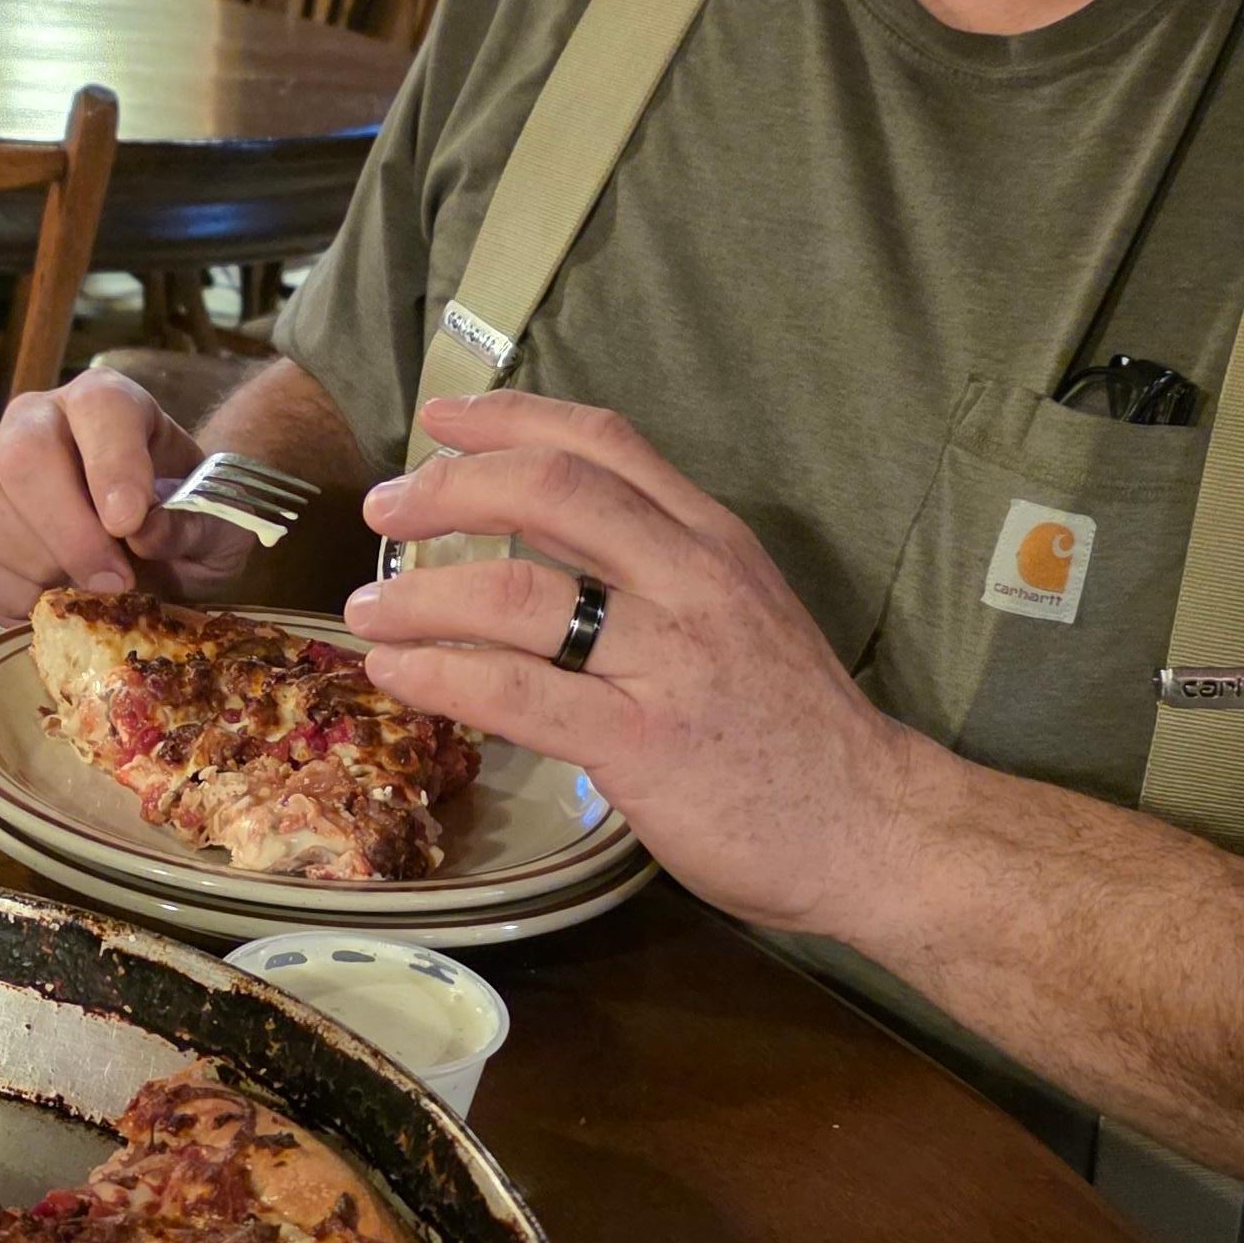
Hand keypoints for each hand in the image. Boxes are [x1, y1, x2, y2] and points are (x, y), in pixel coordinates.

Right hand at [0, 372, 205, 620]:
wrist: (148, 550)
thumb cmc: (180, 525)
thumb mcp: (214, 528)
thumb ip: (194, 526)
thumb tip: (147, 533)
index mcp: (106, 403)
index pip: (98, 408)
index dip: (112, 464)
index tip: (129, 522)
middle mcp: (35, 420)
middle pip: (22, 454)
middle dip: (68, 531)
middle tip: (114, 582)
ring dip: (34, 565)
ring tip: (82, 593)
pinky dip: (5, 596)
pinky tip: (48, 603)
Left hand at [342, 394, 929, 944]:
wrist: (873, 826)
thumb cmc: (798, 732)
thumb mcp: (738, 615)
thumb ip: (655, 574)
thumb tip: (543, 554)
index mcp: (713, 541)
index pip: (604, 441)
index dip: (510, 416)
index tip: (441, 418)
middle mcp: (691, 581)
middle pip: (549, 490)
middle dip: (447, 487)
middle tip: (383, 509)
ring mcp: (668, 661)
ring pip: (519, 593)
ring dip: (422, 594)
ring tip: (369, 611)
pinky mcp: (642, 744)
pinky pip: (517, 695)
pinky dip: (441, 676)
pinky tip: (398, 675)